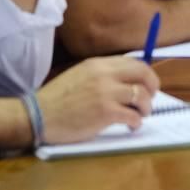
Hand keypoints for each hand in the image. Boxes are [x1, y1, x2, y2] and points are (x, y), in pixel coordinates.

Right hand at [38, 57, 160, 143]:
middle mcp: (105, 75)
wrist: (36, 116)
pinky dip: (136, 122)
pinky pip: (133, 115)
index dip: (147, 75)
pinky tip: (131, 125)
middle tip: (150, 99)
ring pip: (142, 96)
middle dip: (153, 87)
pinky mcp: (106, 112)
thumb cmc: (57, 99)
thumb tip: (130, 80)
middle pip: (144, 75)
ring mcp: (106, 93)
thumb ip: (104, 74)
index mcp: (98, 64)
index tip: (148, 85)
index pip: (135, 63)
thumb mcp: (81, 76)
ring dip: (146, 107)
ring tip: (139, 115)